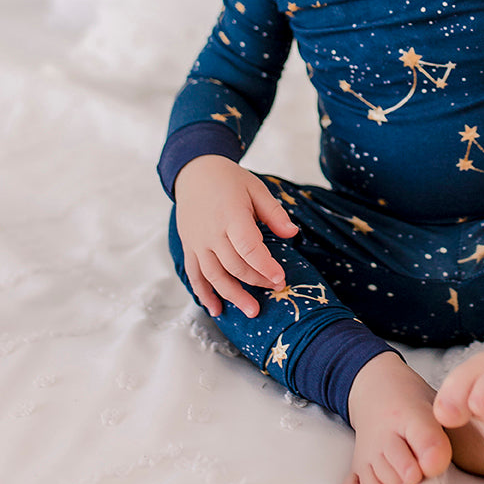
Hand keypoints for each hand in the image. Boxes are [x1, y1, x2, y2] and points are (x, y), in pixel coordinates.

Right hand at [173, 156, 298, 318]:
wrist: (194, 172)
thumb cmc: (229, 180)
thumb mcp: (255, 188)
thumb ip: (274, 213)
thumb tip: (293, 234)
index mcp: (231, 215)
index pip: (248, 247)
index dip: (264, 266)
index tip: (280, 278)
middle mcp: (212, 232)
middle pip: (234, 265)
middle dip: (256, 282)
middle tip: (274, 290)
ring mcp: (198, 242)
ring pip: (214, 276)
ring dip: (233, 296)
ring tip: (252, 311)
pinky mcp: (189, 247)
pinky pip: (195, 275)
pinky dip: (204, 294)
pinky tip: (216, 309)